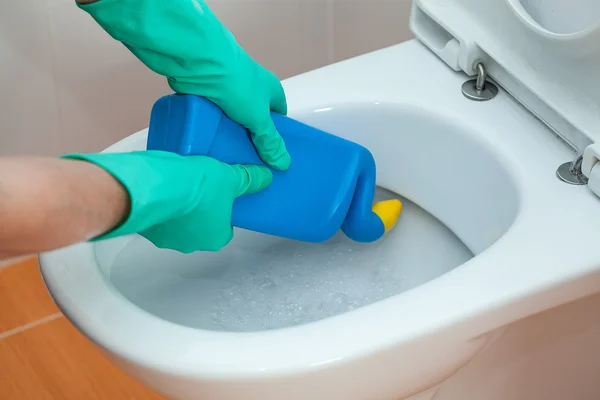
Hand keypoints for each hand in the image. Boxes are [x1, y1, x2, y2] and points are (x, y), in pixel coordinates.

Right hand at [63, 151, 272, 251]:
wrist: (157, 186)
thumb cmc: (195, 187)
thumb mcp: (230, 178)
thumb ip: (249, 180)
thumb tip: (263, 177)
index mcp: (215, 238)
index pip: (226, 229)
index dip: (224, 212)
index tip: (221, 197)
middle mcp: (191, 244)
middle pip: (200, 228)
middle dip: (199, 211)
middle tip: (200, 188)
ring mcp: (165, 239)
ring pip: (175, 225)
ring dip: (176, 210)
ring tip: (178, 186)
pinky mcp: (144, 230)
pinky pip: (155, 219)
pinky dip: (158, 208)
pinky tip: (161, 189)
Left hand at [78, 0, 290, 169]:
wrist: (203, 63)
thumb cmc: (239, 86)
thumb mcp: (259, 118)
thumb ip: (269, 141)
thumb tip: (283, 163)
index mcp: (271, 90)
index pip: (279, 116)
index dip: (276, 134)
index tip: (270, 154)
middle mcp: (253, 88)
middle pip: (255, 118)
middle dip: (251, 138)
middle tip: (249, 162)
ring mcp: (230, 89)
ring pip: (234, 118)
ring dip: (231, 133)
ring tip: (228, 158)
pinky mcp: (210, 92)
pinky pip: (215, 115)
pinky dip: (214, 127)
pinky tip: (211, 144)